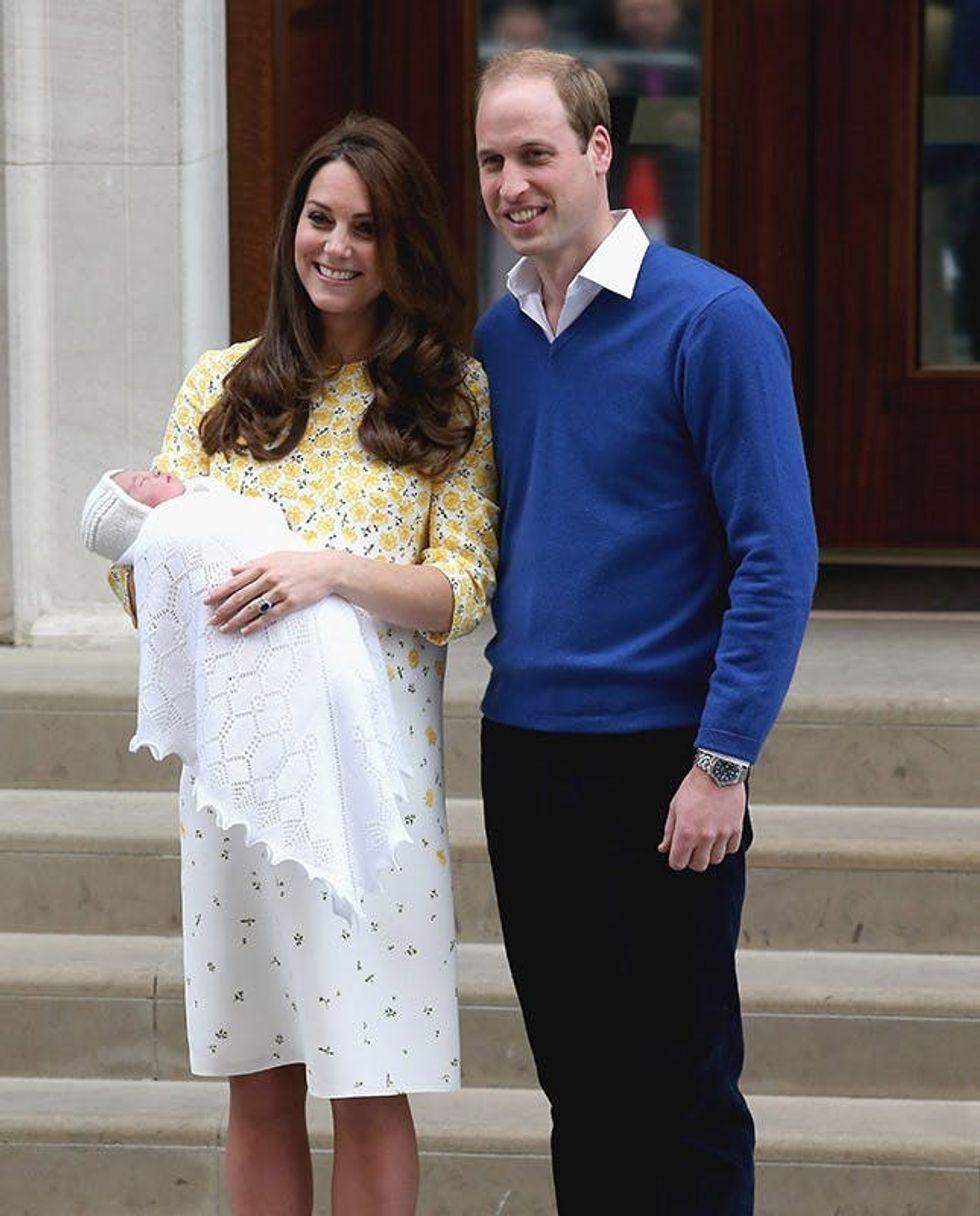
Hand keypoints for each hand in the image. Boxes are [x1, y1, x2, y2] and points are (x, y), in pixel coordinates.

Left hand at [203, 550, 339, 634]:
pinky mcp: (291, 603)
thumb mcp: (274, 556)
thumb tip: (233, 570)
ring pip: (252, 608)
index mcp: (262, 566)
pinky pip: (270, 616)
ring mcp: (280, 592)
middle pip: (240, 597)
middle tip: (211, 620)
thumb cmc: (299, 562)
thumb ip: (253, 564)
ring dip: (236, 620)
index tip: (206, 601)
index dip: (219, 592)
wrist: (326, 569)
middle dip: (223, 609)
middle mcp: (269, 579)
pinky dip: (256, 624)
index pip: (235, 582)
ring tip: (224, 628)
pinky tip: (246, 631)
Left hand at [658, 767, 745, 871]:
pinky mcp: (736, 829)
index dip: (676, 859)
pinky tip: (719, 835)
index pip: (678, 863)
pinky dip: (725, 846)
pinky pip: (731, 849)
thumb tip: (664, 848)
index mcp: (686, 832)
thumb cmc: (694, 787)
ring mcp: (722, 834)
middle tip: (691, 848)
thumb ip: (669, 832)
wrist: (717, 772)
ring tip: (706, 840)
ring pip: (715, 859)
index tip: (677, 854)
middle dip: (692, 859)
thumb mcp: (674, 808)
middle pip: (698, 865)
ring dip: (709, 853)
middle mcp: (705, 837)